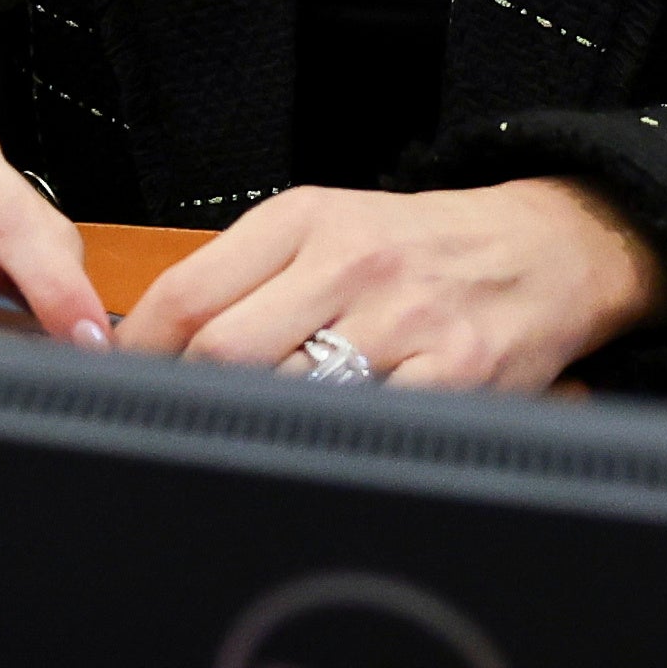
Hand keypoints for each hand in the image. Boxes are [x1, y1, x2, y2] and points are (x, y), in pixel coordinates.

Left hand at [115, 177, 666, 391]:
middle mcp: (352, 264)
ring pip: (288, 393)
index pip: (186, 294)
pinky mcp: (457, 376)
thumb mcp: (326, 229)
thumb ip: (245, 276)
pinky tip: (322, 446)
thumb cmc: (418, 247)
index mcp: (304, 221)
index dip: (139, 352)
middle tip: (179, 420)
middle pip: (224, 351)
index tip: (121, 382)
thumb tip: (148, 342)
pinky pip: (368, 424)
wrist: (544, 248)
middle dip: (189, 395)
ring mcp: (406, 321)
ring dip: (256, 424)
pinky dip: (332, 443)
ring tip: (247, 437)